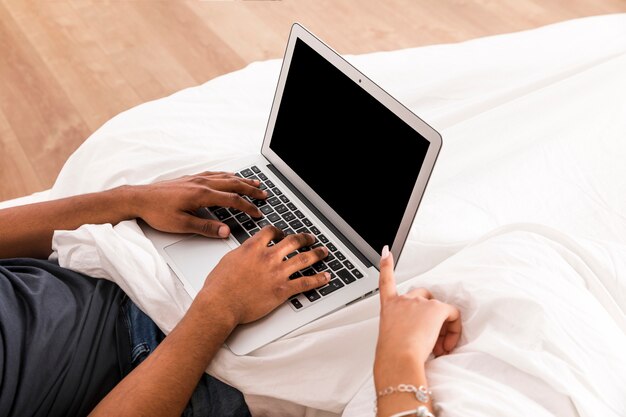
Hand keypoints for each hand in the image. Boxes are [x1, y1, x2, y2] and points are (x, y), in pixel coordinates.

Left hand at [129, 171, 265, 237]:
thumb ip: (206, 228)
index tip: (258, 213)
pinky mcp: (189, 178)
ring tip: (254, 183)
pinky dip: (227, 175)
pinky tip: (229, 176)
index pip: (232, 200)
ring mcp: (195, 179)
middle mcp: (201, 184)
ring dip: (241, 180)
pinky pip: (214, 174)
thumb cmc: (157, 212)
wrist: (138, 198)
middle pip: (233, 184)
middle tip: (264, 194)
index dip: (247, 207)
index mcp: (201, 195)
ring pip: (225, 177)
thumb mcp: (181, 225)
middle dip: (250, 189)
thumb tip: (226, 232)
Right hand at [199, 226, 330, 324]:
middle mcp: (268, 257)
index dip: (280, 231)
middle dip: (305, 238)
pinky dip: (318, 279)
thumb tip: (246, 252)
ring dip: (317, 254)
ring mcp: (277, 273)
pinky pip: (306, 282)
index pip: (271, 231)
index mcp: (253, 247)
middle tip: (310, 238)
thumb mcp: (228, 260)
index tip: (283, 233)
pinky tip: (325, 277)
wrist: (221, 304)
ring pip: (304, 259)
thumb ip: (242, 253)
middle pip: (293, 241)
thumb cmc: (219, 286)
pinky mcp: (283, 289)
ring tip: (324, 252)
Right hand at [374, 246, 460, 377]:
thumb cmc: (393, 355)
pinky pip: (453, 314)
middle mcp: (403, 300)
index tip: (387, 252)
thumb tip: (413, 338)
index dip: (386, 265)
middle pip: (422, 296)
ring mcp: (420, 303)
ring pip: (439, 310)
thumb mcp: (389, 338)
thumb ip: (400, 330)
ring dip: (442, 327)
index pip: (386, 281)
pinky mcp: (435, 309)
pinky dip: (454, 328)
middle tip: (431, 337)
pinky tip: (450, 341)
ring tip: (439, 348)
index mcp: (389, 306)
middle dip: (429, 313)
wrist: (398, 358)